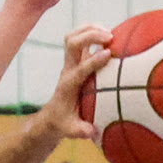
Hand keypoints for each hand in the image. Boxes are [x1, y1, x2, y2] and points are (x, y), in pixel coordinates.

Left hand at [38, 23, 111, 140]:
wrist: (52, 116)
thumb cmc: (64, 123)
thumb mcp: (71, 130)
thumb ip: (80, 131)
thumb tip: (92, 132)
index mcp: (68, 84)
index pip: (79, 69)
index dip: (93, 61)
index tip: (108, 54)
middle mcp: (68, 69)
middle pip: (72, 42)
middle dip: (90, 35)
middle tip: (110, 38)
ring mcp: (70, 62)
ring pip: (74, 36)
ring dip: (90, 30)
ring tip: (109, 33)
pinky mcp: (75, 60)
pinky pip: (81, 39)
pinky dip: (93, 33)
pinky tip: (108, 36)